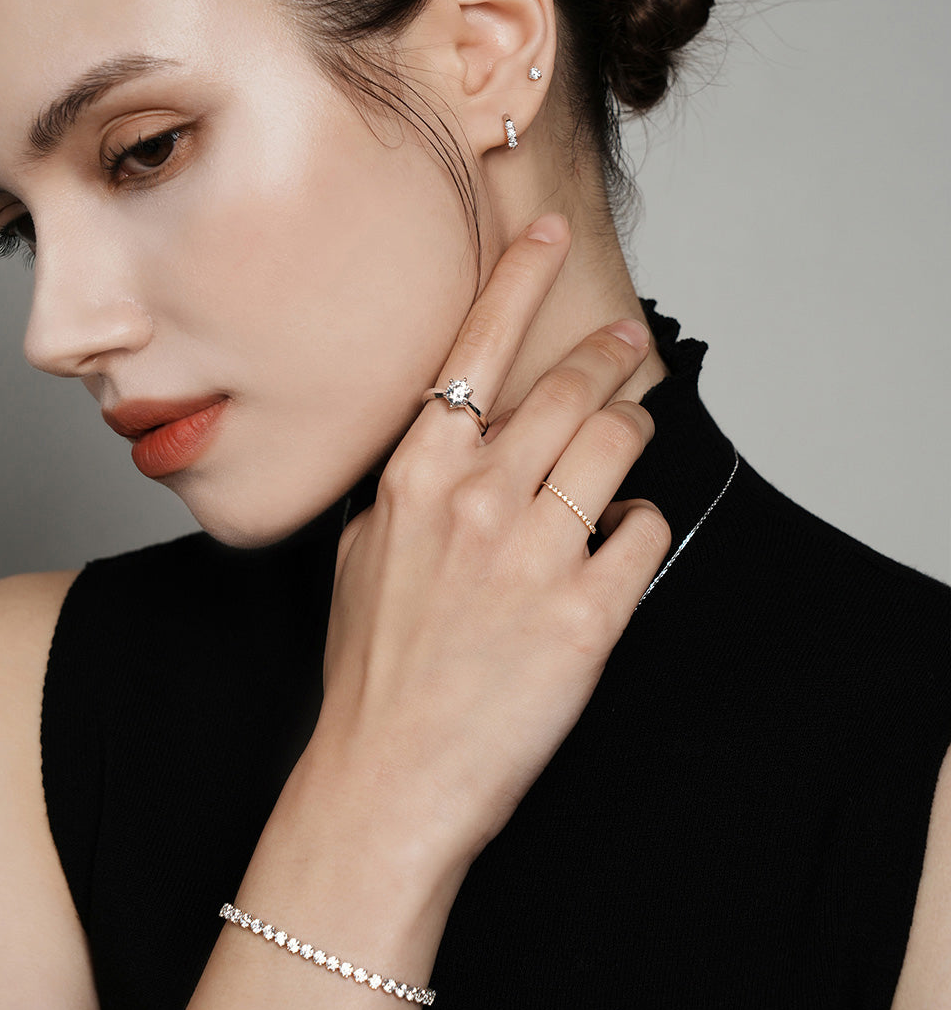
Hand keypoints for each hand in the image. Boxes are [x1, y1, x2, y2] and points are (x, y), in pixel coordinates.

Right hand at [309, 212, 670, 872]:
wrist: (389, 779)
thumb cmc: (373, 670)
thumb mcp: (367, 552)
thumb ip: (415, 486)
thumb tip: (460, 443)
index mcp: (416, 474)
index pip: (476, 347)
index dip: (521, 276)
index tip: (550, 230)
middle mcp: (477, 498)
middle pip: (568, 389)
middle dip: (609, 358)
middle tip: (628, 346)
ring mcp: (535, 553)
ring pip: (617, 445)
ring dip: (631, 432)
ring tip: (627, 437)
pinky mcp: (587, 614)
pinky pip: (641, 530)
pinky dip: (637, 524)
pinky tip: (615, 542)